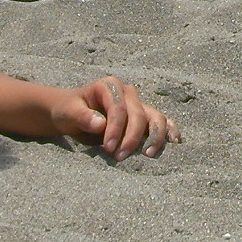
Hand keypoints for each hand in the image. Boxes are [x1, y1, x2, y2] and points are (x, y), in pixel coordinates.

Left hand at [56, 76, 179, 161]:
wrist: (71, 113)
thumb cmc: (68, 110)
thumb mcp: (68, 111)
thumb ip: (82, 116)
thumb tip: (100, 124)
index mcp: (110, 85)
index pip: (119, 108)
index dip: (115, 129)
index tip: (107, 148)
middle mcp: (128, 92)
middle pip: (139, 114)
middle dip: (131, 137)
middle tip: (119, 156)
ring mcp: (138, 104)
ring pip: (155, 117)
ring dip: (154, 137)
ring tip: (147, 155)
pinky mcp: (144, 116)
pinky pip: (162, 122)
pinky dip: (169, 131)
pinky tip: (174, 142)